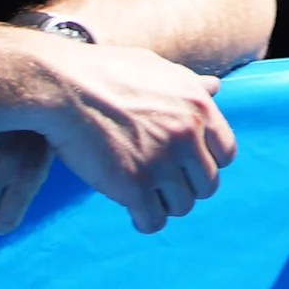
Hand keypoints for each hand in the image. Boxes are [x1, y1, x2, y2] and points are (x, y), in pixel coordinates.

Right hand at [30, 38, 237, 232]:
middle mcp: (187, 137)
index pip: (226, 154)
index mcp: (199, 107)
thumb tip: (216, 86)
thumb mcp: (156, 67)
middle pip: (206, 186)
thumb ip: (190, 84)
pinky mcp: (134, 186)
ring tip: (142, 194)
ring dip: (163, 204)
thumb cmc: (104, 71)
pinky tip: (132, 210)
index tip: (184, 164)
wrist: (62, 85)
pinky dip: (143, 220)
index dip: (205, 162)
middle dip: (184, 187)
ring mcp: (161, 163)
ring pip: (181, 207)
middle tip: (159, 182)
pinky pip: (153, 221)